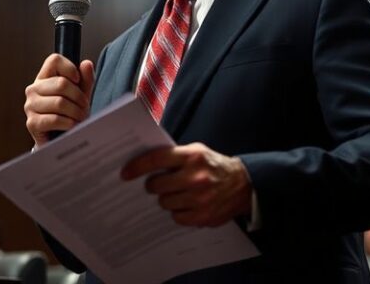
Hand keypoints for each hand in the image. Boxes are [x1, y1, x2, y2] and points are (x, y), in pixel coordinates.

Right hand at [24, 53, 93, 145]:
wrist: (60, 138)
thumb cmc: (70, 112)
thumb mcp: (80, 93)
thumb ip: (85, 79)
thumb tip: (86, 63)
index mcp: (44, 78)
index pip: (54, 60)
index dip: (70, 68)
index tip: (78, 80)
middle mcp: (33, 89)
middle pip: (61, 83)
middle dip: (79, 97)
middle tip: (85, 107)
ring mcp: (30, 106)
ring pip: (60, 102)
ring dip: (76, 112)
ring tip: (81, 118)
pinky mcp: (32, 123)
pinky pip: (55, 119)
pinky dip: (69, 123)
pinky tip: (73, 126)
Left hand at [120, 142, 251, 227]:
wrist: (243, 185)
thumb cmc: (213, 166)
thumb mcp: (197, 152)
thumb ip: (175, 156)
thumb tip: (144, 165)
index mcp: (192, 156)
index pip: (157, 159)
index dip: (137, 167)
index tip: (125, 173)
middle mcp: (195, 177)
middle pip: (157, 186)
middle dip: (154, 186)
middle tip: (159, 184)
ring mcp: (200, 198)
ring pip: (165, 203)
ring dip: (167, 199)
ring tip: (179, 193)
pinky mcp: (203, 216)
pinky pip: (177, 217)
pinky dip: (179, 212)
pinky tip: (188, 204)